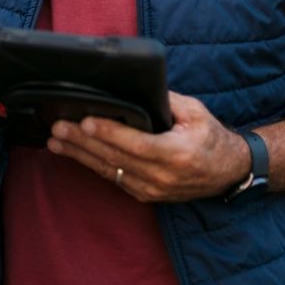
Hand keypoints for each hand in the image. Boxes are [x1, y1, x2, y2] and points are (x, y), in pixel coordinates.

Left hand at [46, 91, 250, 201]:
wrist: (228, 172)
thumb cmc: (211, 137)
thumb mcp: (195, 112)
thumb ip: (165, 101)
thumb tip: (135, 89)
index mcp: (177, 154)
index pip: (136, 144)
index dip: (109, 133)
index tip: (85, 122)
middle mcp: (163, 176)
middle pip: (115, 158)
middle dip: (83, 142)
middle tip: (58, 128)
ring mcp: (153, 189)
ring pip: (110, 171)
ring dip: (80, 156)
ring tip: (56, 141)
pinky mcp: (146, 195)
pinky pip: (115, 179)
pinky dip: (93, 165)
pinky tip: (75, 153)